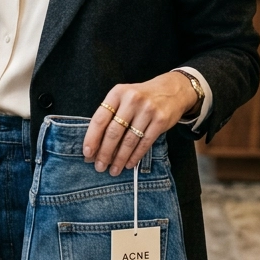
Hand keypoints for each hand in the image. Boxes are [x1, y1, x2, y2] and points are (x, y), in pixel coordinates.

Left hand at [82, 71, 199, 175]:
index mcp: (117, 93)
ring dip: (120, 158)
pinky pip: (144, 143)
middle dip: (105, 153)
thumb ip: (110, 117)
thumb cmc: (141, 97)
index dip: (92, 138)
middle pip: (114, 132)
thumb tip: (95, 146)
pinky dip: (135, 156)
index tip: (87, 153)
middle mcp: (131, 100)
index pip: (100, 119)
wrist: (172, 89)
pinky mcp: (160, 120)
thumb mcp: (123, 98)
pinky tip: (129, 164)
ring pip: (129, 140)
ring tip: (113, 170)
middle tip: (99, 167)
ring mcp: (147, 110)